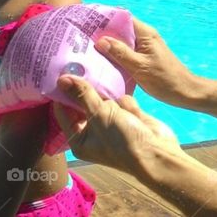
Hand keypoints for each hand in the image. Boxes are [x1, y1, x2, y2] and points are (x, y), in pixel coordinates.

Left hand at [53, 75, 181, 175]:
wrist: (157, 152)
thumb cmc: (122, 139)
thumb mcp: (99, 115)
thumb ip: (82, 95)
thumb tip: (62, 79)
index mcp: (79, 138)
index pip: (62, 112)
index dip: (61, 92)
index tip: (59, 70)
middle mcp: (92, 131)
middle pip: (83, 103)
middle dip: (86, 89)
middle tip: (80, 64)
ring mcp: (111, 123)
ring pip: (104, 99)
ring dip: (108, 95)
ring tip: (102, 76)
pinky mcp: (128, 117)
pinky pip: (121, 101)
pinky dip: (126, 102)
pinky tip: (130, 103)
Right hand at [95, 18, 200, 105]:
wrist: (184, 92)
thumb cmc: (164, 79)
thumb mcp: (139, 66)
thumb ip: (120, 53)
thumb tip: (100, 40)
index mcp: (145, 33)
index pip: (122, 17)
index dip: (105, 18)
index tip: (87, 21)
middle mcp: (144, 37)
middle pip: (120, 29)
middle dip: (103, 32)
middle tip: (82, 38)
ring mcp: (144, 48)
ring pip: (122, 42)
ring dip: (108, 45)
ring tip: (87, 50)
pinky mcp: (143, 58)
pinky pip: (126, 52)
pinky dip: (115, 55)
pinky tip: (102, 62)